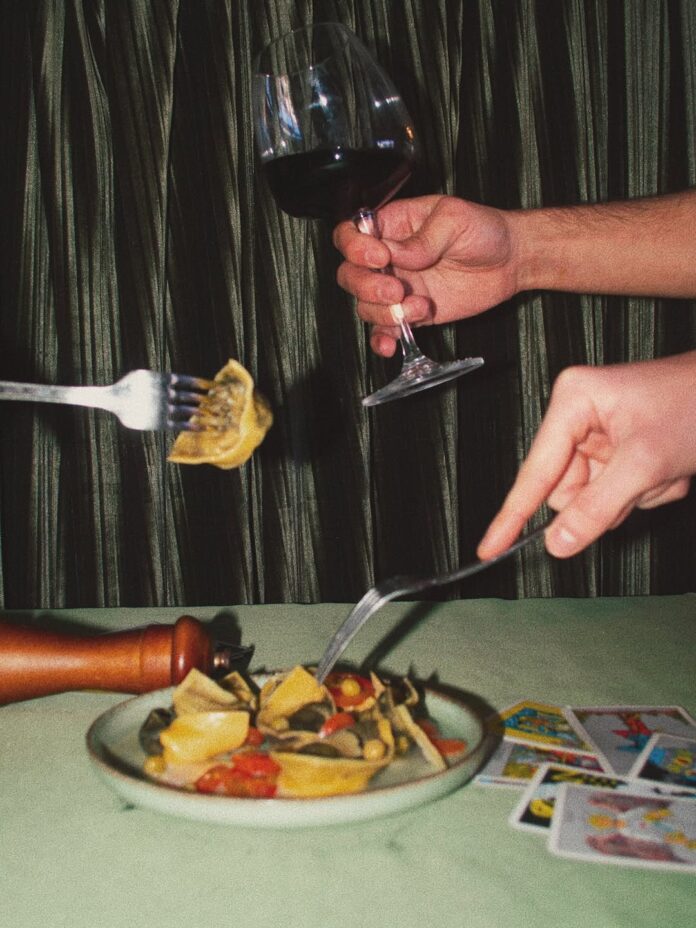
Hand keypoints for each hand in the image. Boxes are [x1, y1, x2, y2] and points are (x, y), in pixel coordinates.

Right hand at [333, 195, 517, 356]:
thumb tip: (397, 255)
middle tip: (398, 290)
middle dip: (368, 287)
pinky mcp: (411, 314)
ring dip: (386, 313)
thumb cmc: (483, 230)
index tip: (380, 257)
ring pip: (365, 306)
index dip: (355, 248)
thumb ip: (422, 239)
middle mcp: (388, 260)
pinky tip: (393, 343)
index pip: (350, 235)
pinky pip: (385, 331)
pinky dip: (383, 340)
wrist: (510, 261)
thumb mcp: (454, 220)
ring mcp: (397, 289)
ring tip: (420, 306)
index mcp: (392, 227)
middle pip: (350, 275)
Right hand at [477, 352, 695, 558]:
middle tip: (642, 481)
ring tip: (663, 467)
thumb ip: (596, 507)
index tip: (489, 548)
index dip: (512, 515)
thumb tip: (557, 543)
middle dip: (606, 498)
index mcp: (573, 402)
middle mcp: (579, 416)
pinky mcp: (619, 448)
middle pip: (565, 491)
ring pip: (593, 497)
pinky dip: (645, 490)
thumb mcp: (645, 463)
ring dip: (632, 496)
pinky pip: (616, 493)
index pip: (535, 473)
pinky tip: (669, 466)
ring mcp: (599, 434)